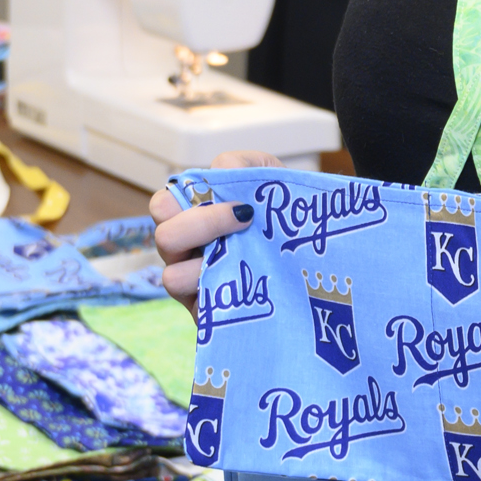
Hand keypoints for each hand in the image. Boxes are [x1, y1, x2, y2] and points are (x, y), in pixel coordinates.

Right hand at [149, 150, 277, 314]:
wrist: (317, 261)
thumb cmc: (282, 220)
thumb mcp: (271, 181)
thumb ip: (246, 164)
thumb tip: (223, 167)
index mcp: (193, 218)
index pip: (163, 205)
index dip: (186, 198)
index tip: (232, 198)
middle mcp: (188, 252)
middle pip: (164, 237)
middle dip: (200, 225)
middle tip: (243, 221)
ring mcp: (195, 286)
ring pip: (172, 277)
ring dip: (209, 263)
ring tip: (250, 256)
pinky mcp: (210, 316)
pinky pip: (198, 310)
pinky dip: (219, 292)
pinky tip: (250, 281)